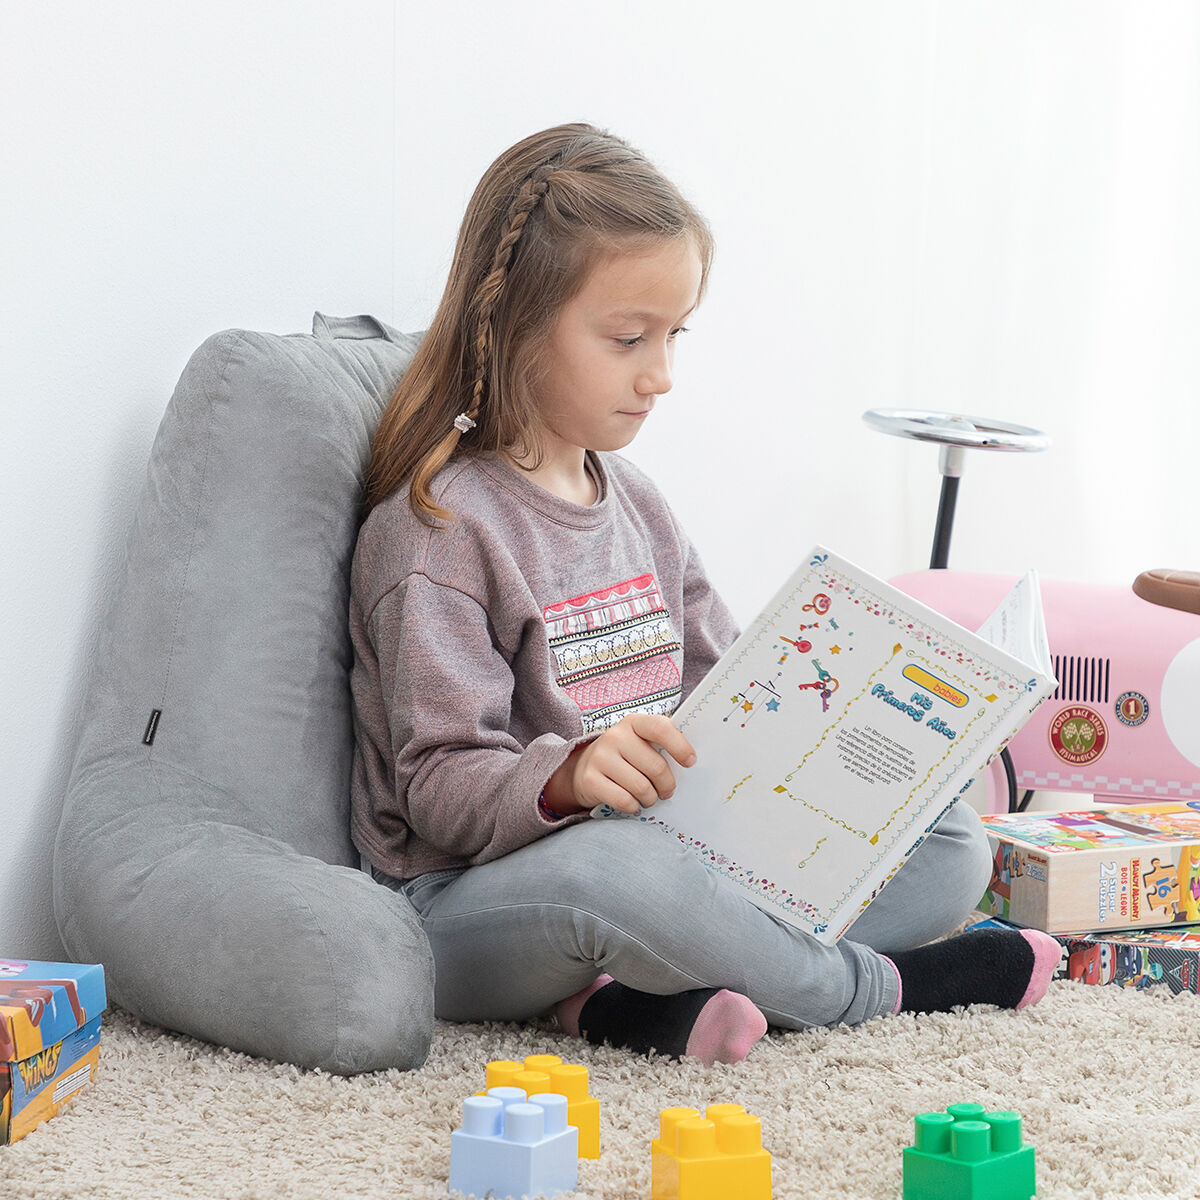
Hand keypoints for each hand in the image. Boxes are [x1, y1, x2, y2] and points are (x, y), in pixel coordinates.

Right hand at [543, 714, 695, 816]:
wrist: (584, 768)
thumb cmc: (624, 757)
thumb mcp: (640, 742)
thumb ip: (661, 745)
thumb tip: (691, 761)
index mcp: (633, 723)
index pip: (660, 728)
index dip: (680, 746)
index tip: (690, 762)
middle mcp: (615, 736)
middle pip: (656, 766)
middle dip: (667, 785)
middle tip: (666, 791)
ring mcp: (600, 757)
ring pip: (641, 787)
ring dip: (650, 798)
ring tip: (649, 798)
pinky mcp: (590, 779)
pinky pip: (624, 800)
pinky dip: (633, 806)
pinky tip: (633, 803)